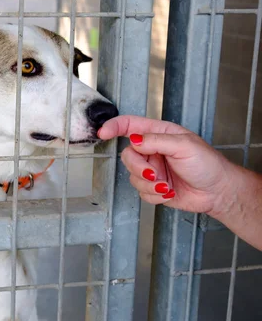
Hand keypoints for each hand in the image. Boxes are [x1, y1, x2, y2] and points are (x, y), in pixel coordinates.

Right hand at [98, 115, 236, 216]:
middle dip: (139, 168)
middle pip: (127, 156)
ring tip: (168, 186)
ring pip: (132, 176)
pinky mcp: (152, 186)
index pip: (129, 125)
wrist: (217, 192)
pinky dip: (154, 195)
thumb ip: (157, 141)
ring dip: (150, 184)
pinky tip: (169, 192)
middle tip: (154, 174)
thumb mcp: (184, 146)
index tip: (103, 134)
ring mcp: (151, 168)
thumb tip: (133, 140)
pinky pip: (140, 192)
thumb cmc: (207, 164)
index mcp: (158, 133)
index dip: (113, 127)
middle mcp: (151, 150)